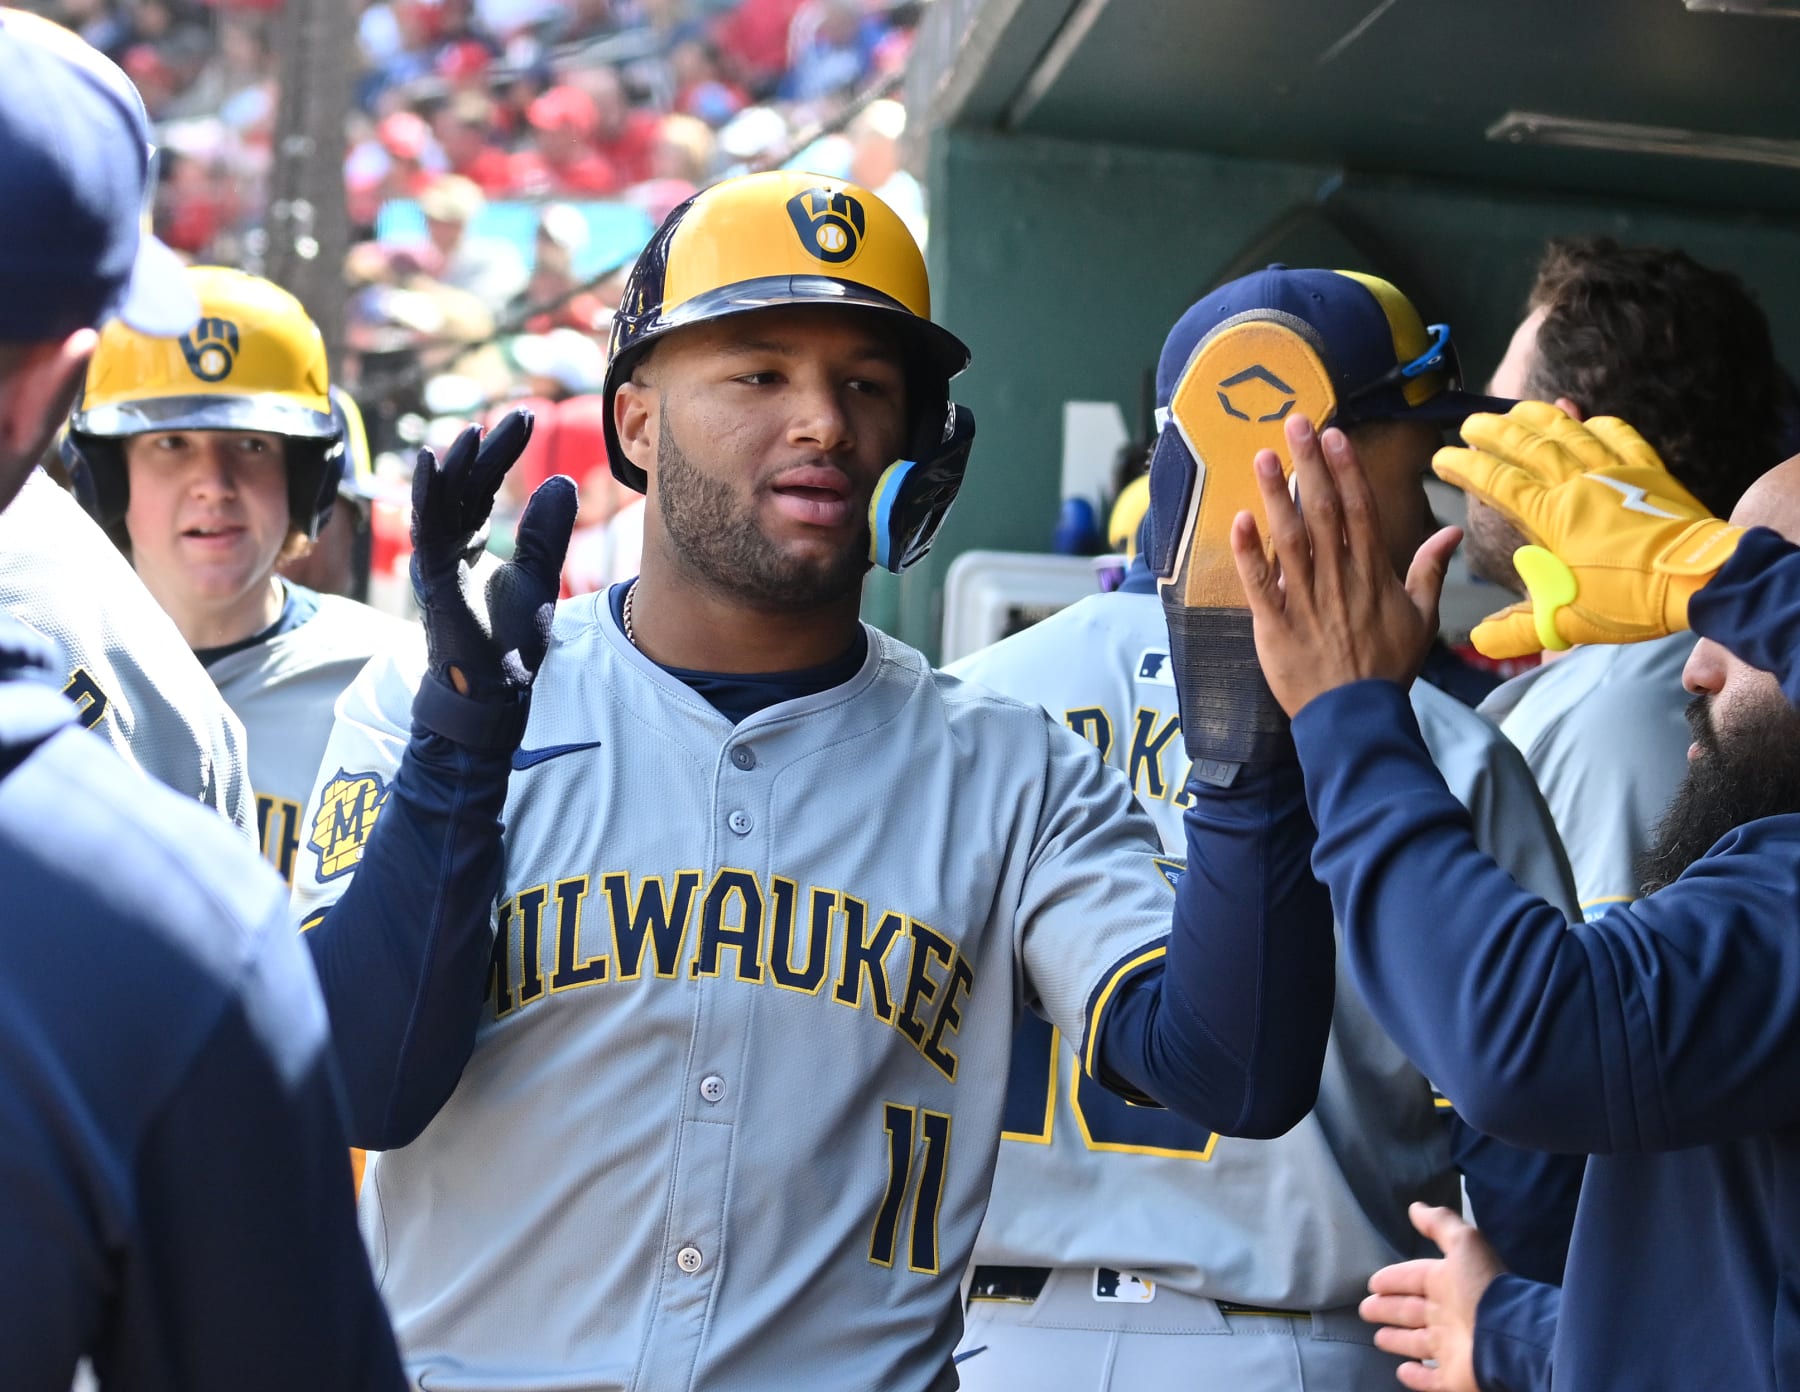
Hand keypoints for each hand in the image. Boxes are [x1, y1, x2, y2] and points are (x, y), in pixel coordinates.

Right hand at [411, 410, 576, 702]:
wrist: (495, 687)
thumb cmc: (509, 639)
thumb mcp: (539, 573)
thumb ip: (546, 530)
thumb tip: (563, 481)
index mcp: (469, 542)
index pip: (482, 486)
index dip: (501, 452)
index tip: (527, 419)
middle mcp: (448, 545)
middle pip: (464, 485)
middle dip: (488, 450)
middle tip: (519, 417)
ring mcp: (435, 559)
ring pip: (441, 500)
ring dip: (456, 463)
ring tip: (476, 432)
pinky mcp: (431, 576)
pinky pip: (425, 527)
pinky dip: (427, 492)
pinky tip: (433, 461)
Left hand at [1229, 415, 1460, 717]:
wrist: (1356, 717)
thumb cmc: (1387, 668)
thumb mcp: (1421, 620)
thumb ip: (1429, 571)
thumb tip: (1451, 532)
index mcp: (1372, 574)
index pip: (1359, 510)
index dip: (1346, 470)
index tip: (1335, 435)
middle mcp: (1338, 580)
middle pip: (1323, 512)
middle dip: (1309, 464)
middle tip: (1294, 422)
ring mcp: (1304, 601)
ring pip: (1289, 539)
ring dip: (1276, 495)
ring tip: (1263, 456)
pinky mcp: (1274, 625)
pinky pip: (1258, 585)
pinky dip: (1248, 553)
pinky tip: (1239, 519)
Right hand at [1360, 1203, 1505, 1391]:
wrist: (1509, 1336)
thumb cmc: (1482, 1289)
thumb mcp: (1464, 1244)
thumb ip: (1440, 1224)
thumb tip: (1415, 1207)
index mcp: (1448, 1285)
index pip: (1413, 1279)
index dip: (1393, 1280)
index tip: (1373, 1282)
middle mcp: (1448, 1316)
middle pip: (1411, 1311)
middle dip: (1388, 1308)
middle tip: (1366, 1309)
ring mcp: (1450, 1349)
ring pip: (1417, 1343)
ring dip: (1398, 1340)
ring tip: (1378, 1337)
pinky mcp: (1452, 1378)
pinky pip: (1430, 1380)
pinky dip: (1416, 1377)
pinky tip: (1401, 1371)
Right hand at [1433, 401, 1741, 657]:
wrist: (1698, 578)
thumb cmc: (1629, 598)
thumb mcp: (1566, 622)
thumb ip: (1517, 629)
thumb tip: (1478, 641)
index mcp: (1552, 516)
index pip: (1497, 482)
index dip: (1466, 466)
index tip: (1442, 457)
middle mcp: (1578, 484)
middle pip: (1527, 445)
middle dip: (1493, 431)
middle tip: (1469, 424)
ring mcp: (1615, 472)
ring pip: (1568, 432)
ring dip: (1538, 417)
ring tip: (1515, 409)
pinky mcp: (1648, 471)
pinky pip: (1619, 436)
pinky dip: (1598, 423)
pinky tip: (1585, 417)